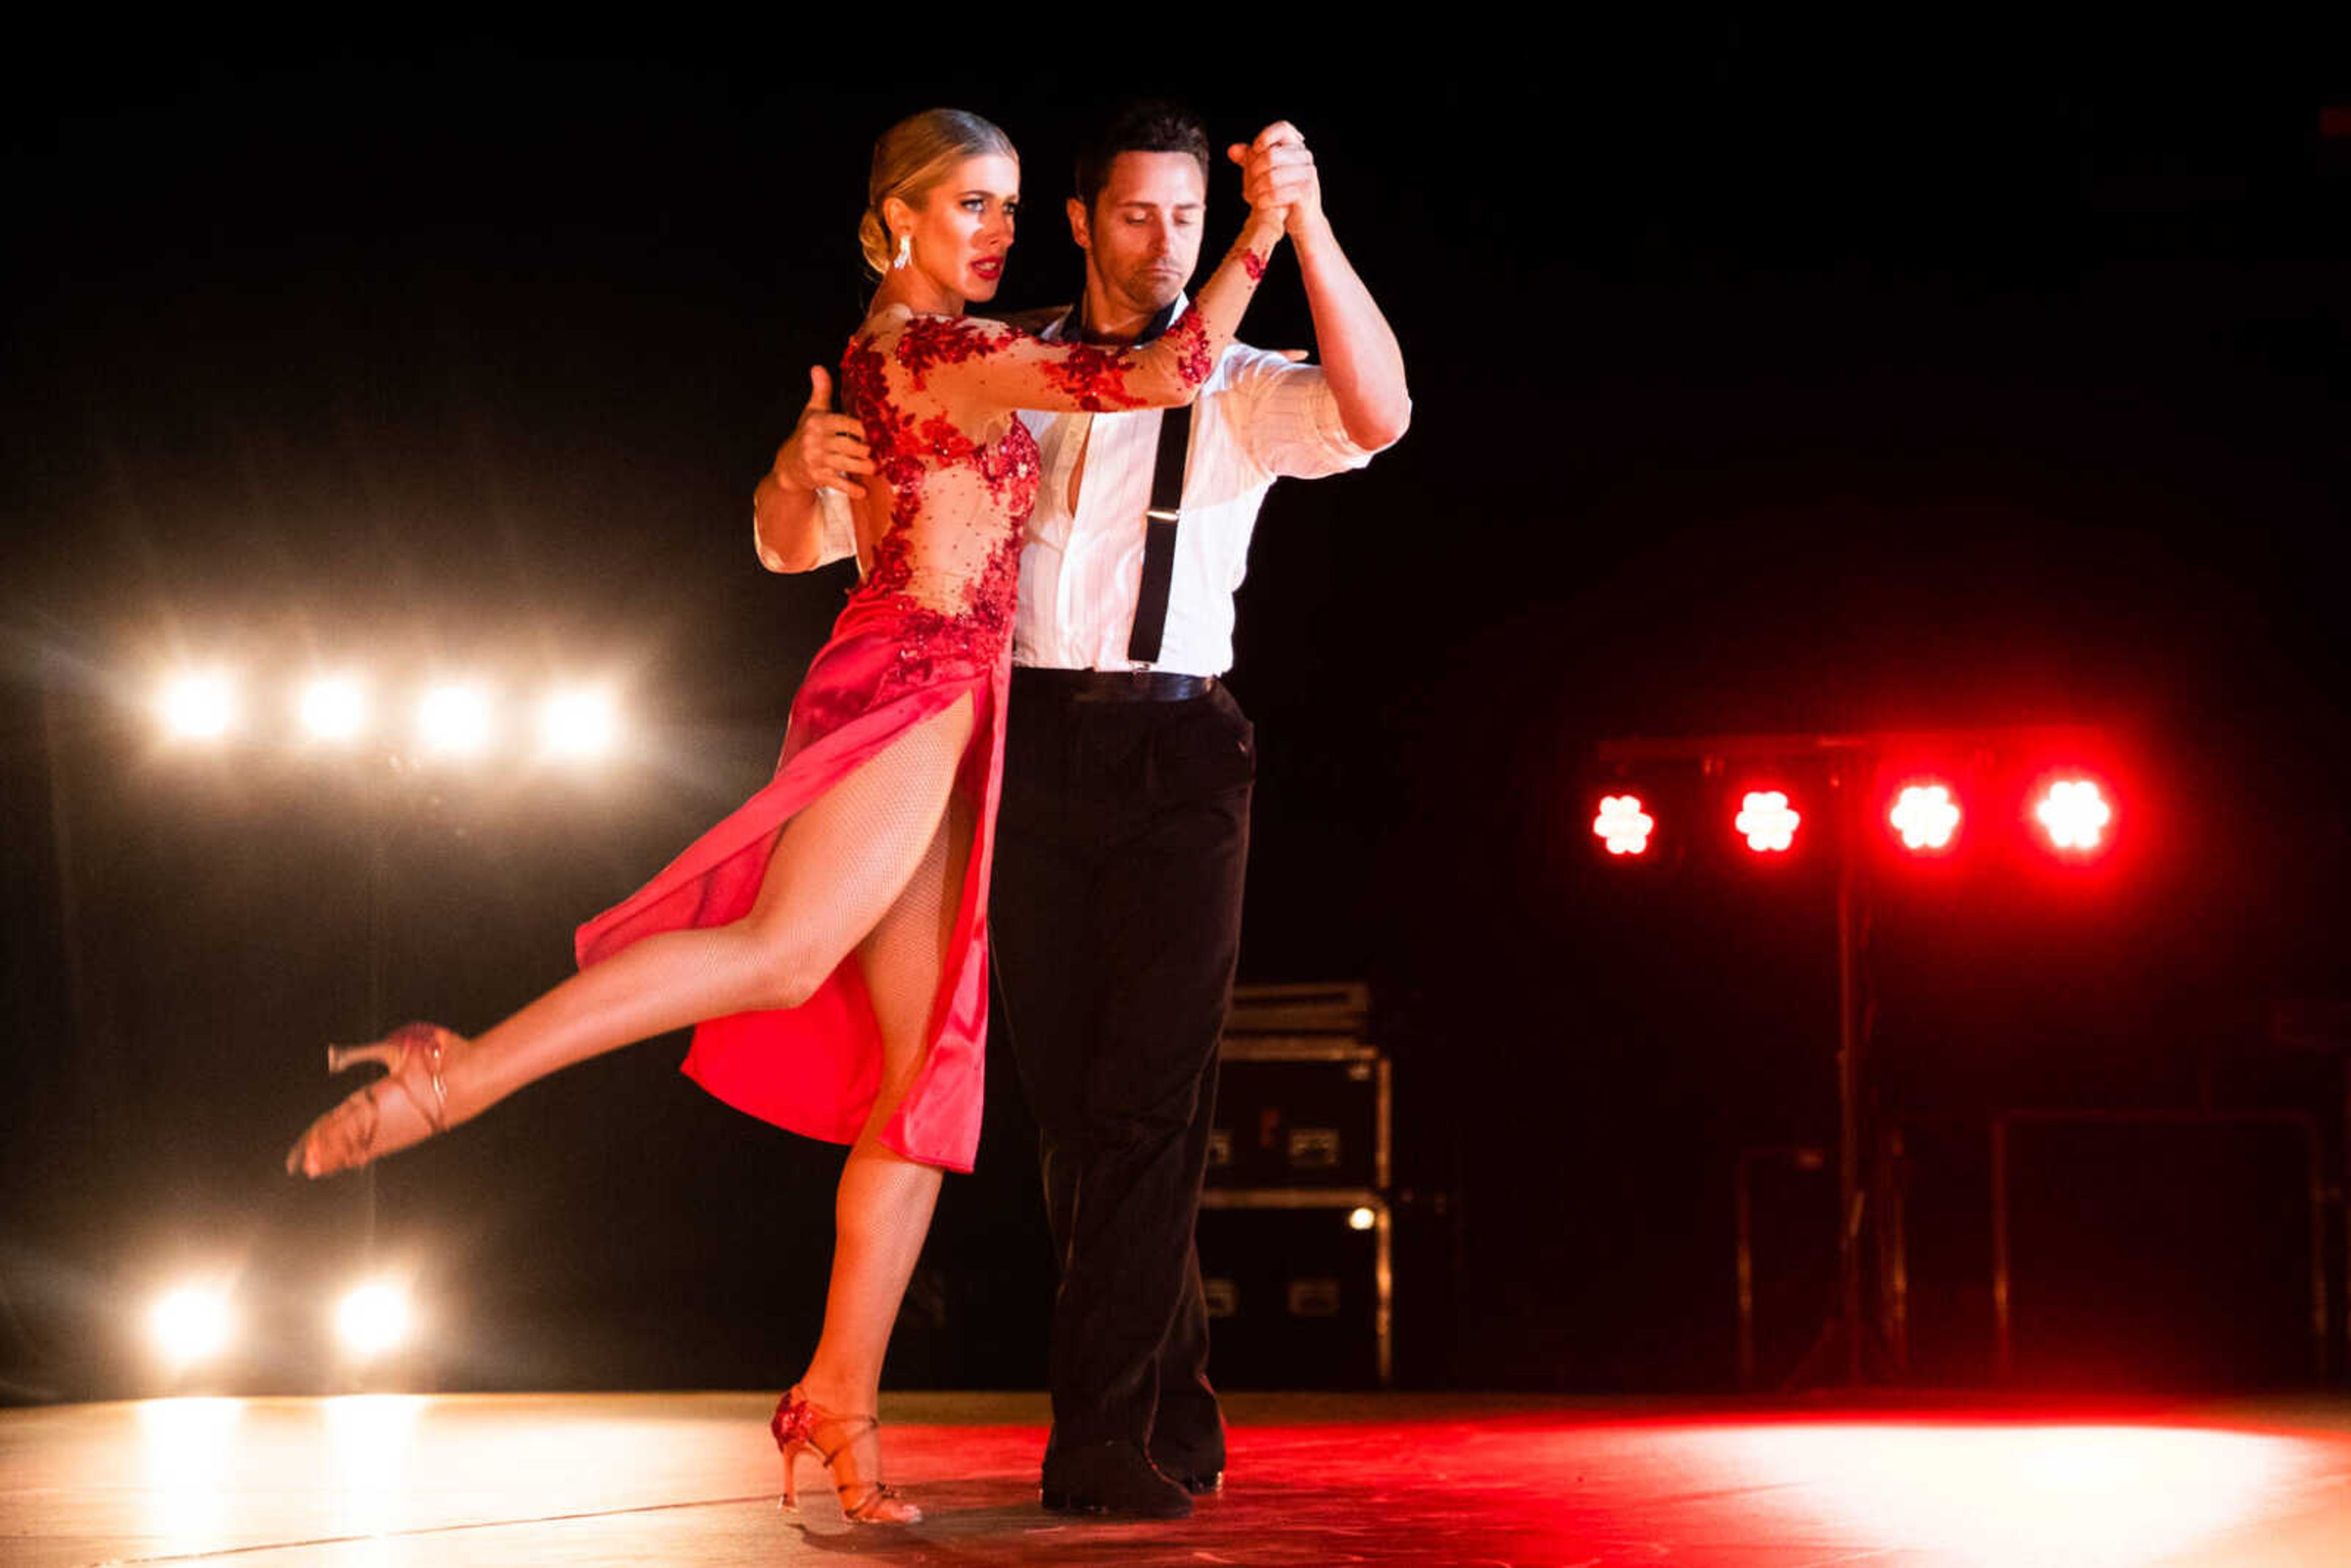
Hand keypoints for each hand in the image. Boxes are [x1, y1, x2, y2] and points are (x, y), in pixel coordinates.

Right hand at [772, 367, 874, 498]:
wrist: (788, 465)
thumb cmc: (806, 434)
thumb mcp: (812, 411)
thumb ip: (821, 390)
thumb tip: (817, 367)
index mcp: (819, 422)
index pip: (845, 423)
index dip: (863, 428)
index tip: (878, 431)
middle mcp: (817, 441)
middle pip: (850, 445)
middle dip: (867, 450)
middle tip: (882, 452)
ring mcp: (817, 460)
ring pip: (847, 464)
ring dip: (865, 468)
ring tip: (876, 467)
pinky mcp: (819, 477)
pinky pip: (838, 484)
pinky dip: (852, 489)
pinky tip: (863, 491)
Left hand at [1227, 121, 1322, 238]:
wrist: (1302, 219)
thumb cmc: (1283, 193)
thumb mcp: (1264, 173)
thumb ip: (1249, 160)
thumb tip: (1232, 150)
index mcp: (1295, 147)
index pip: (1283, 128)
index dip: (1266, 136)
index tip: (1254, 150)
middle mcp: (1304, 157)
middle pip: (1271, 155)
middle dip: (1253, 172)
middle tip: (1247, 186)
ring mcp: (1308, 174)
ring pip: (1272, 176)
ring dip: (1256, 189)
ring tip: (1251, 197)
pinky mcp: (1306, 192)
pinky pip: (1278, 193)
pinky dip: (1264, 199)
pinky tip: (1260, 204)